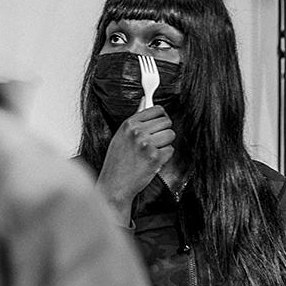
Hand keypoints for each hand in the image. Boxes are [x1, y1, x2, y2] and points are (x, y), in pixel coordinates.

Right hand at [95, 105, 174, 224]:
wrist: (114, 185)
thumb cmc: (117, 162)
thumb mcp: (121, 135)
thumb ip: (135, 118)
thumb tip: (145, 101)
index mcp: (129, 124)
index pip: (157, 109)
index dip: (161, 117)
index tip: (160, 123)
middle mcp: (138, 132)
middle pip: (167, 121)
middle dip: (164, 131)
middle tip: (156, 141)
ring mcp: (147, 145)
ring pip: (171, 135)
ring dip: (165, 144)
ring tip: (153, 151)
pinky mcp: (155, 158)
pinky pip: (170, 150)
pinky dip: (165, 157)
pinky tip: (153, 161)